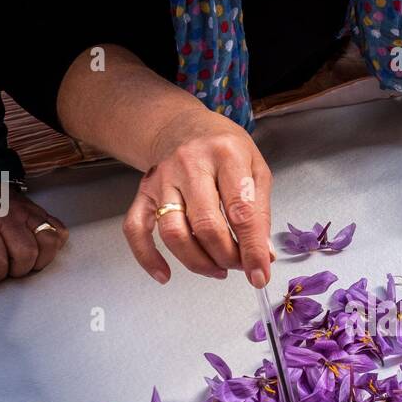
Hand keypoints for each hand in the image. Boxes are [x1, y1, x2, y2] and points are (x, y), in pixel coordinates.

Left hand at [0, 192, 67, 295]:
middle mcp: (6, 216)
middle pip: (26, 254)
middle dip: (18, 269)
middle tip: (8, 265)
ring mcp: (27, 212)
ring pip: (48, 242)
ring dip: (40, 259)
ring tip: (26, 260)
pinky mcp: (40, 210)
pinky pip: (59, 231)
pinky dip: (54, 244)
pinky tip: (39, 247)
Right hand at [123, 107, 272, 287]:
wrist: (182, 126)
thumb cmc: (223, 149)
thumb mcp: (256, 168)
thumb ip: (261, 212)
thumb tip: (264, 255)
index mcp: (226, 155)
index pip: (241, 210)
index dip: (252, 249)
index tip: (260, 274)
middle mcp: (190, 164)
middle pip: (206, 225)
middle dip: (226, 257)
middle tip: (240, 266)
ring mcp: (162, 179)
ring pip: (173, 232)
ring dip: (197, 261)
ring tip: (217, 269)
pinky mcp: (143, 193)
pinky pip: (136, 230)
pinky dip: (148, 257)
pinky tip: (165, 275)